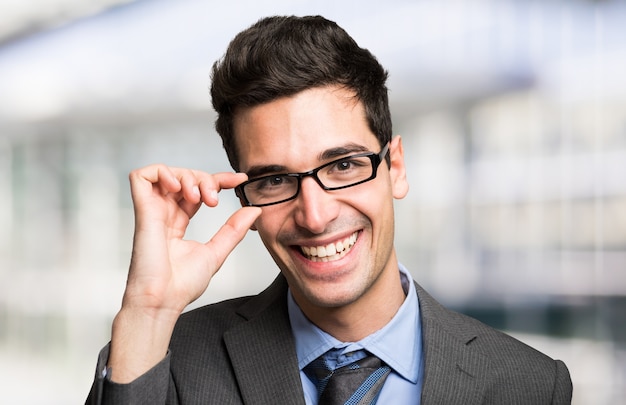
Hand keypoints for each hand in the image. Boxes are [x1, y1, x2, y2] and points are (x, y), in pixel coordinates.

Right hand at [109, 164, 260, 381]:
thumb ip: (234, 230)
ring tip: (198, 197)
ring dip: (188, 176)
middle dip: (206, 179)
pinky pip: (142, 176)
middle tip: (214, 200)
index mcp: (178, 221)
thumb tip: (254, 210)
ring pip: (167, 172)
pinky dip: (162, 172)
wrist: (163, 301)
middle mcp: (164, 213)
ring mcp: (152, 211)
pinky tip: (178, 187)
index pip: (199, 189)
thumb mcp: (217, 251)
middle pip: (185, 177)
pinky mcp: (142, 211)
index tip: (240, 180)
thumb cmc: (181, 285)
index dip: (219, 179)